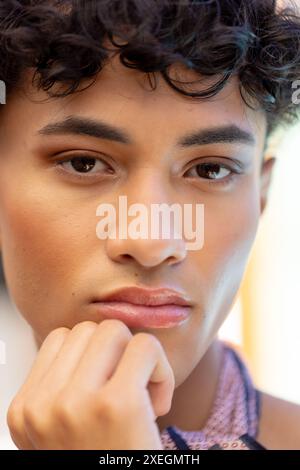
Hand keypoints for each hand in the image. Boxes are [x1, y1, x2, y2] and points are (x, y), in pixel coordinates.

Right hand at [6, 319, 174, 448]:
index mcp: (25, 410)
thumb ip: (63, 389)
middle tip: (130, 390)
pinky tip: (158, 405)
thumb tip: (89, 339)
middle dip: (116, 353)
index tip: (107, 388)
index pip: (61, 339)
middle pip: (88, 330)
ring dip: (137, 357)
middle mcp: (42, 406)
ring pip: (114, 330)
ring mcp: (75, 403)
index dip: (94, 356)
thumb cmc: (104, 461)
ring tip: (143, 396)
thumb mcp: (62, 431)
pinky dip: (161, 370)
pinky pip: (145, 346)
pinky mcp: (116, 403)